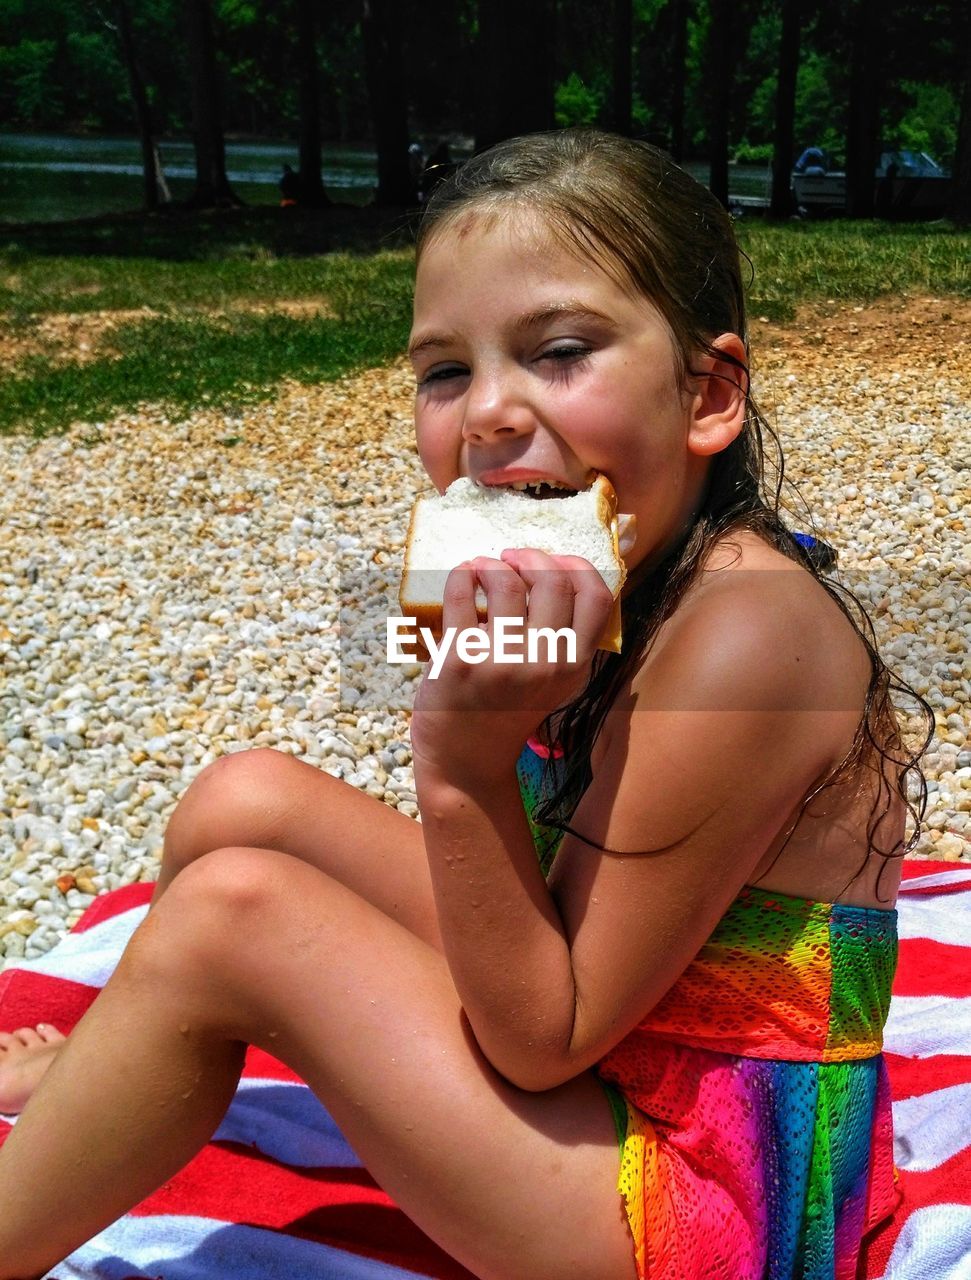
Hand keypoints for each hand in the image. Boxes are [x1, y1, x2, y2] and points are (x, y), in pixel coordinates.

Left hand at [409, 547, 613, 783]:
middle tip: (512, 558)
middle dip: (531, 556)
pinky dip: (462, 574)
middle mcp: (543, 663)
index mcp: (573, 666)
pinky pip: (461, 595)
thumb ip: (563, 638)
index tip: (556, 560)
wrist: (465, 759)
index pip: (597, 597)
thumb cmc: (507, 711)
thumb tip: (558, 571)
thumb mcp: (553, 682)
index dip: (577, 566)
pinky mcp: (459, 659)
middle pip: (552, 580)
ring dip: (493, 564)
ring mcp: (501, 661)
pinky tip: (464, 575)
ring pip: (506, 582)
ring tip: (483, 568)